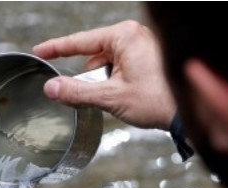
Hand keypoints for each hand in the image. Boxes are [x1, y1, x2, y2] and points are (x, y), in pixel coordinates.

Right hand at [33, 20, 175, 130]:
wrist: (187, 112)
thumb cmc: (157, 100)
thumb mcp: (111, 97)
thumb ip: (77, 92)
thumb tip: (51, 88)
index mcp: (124, 36)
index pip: (80, 41)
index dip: (56, 48)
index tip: (39, 51)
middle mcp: (133, 35)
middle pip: (94, 54)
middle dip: (91, 77)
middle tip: (100, 95)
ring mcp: (141, 46)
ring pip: (106, 63)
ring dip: (104, 82)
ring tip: (120, 98)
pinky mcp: (146, 58)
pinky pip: (120, 67)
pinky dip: (114, 82)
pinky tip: (123, 96)